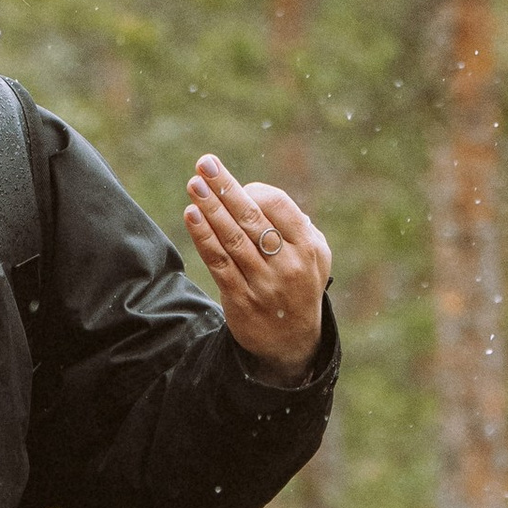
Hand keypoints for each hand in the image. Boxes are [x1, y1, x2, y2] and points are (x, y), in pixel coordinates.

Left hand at [184, 159, 331, 380]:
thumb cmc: (301, 286)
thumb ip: (298, 225)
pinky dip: (204, 238)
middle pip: (250, 217)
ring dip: (209, 209)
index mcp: (307, 247)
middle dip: (225, 188)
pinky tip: (191, 216)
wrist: (292, 342)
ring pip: (231, 239)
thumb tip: (263, 195)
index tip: (238, 186)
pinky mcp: (240, 299)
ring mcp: (262, 283)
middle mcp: (287, 264)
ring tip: (195, 185)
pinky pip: (218, 263)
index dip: (253, 190)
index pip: (278, 206)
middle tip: (204, 164)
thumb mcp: (316, 257)